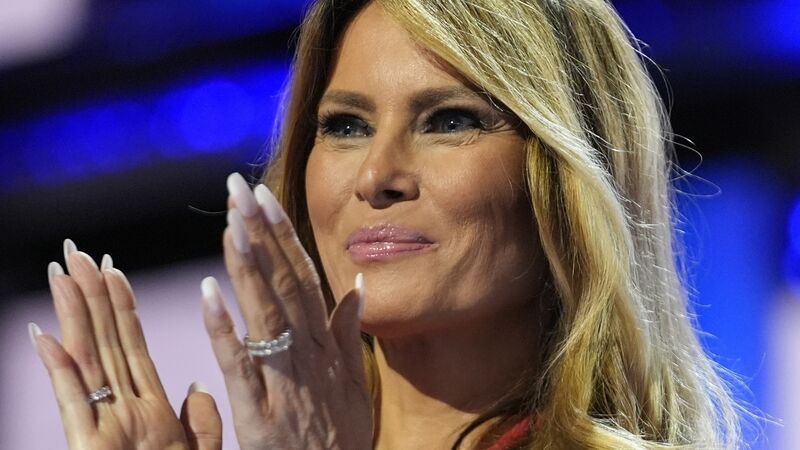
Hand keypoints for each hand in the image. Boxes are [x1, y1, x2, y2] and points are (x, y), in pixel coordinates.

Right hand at [31, 241, 222, 449]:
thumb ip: (202, 422)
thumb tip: (196, 386)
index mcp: (153, 412)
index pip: (133, 345)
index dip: (122, 306)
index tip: (113, 270)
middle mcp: (124, 412)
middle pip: (105, 342)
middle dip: (91, 296)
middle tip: (77, 253)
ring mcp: (105, 429)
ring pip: (86, 360)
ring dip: (72, 316)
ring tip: (61, 274)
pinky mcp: (89, 448)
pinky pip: (73, 403)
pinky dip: (60, 370)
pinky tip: (44, 336)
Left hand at [200, 173, 371, 449]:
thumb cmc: (339, 438)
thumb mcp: (355, 384)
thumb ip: (350, 334)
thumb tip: (355, 288)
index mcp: (327, 345)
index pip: (303, 277)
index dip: (283, 235)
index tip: (263, 197)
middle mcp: (309, 353)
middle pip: (283, 283)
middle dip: (261, 232)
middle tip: (237, 188)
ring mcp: (286, 380)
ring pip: (265, 313)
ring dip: (248, 265)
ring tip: (229, 220)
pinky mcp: (261, 411)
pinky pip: (241, 365)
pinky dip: (225, 329)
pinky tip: (208, 293)